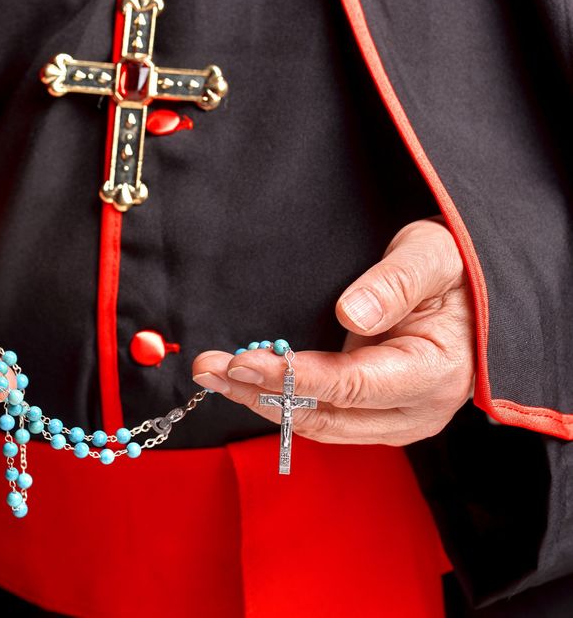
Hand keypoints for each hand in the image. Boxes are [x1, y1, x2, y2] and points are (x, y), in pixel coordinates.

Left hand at [192, 219, 474, 444]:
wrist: (470, 293)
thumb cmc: (454, 270)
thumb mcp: (433, 256)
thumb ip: (395, 283)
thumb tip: (353, 314)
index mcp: (434, 373)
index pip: (353, 385)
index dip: (294, 376)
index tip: (244, 361)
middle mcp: (414, 410)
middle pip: (325, 415)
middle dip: (261, 393)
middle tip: (209, 367)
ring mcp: (393, 419)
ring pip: (316, 423)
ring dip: (261, 399)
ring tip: (212, 372)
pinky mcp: (374, 416)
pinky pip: (321, 415)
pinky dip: (279, 398)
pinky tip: (244, 379)